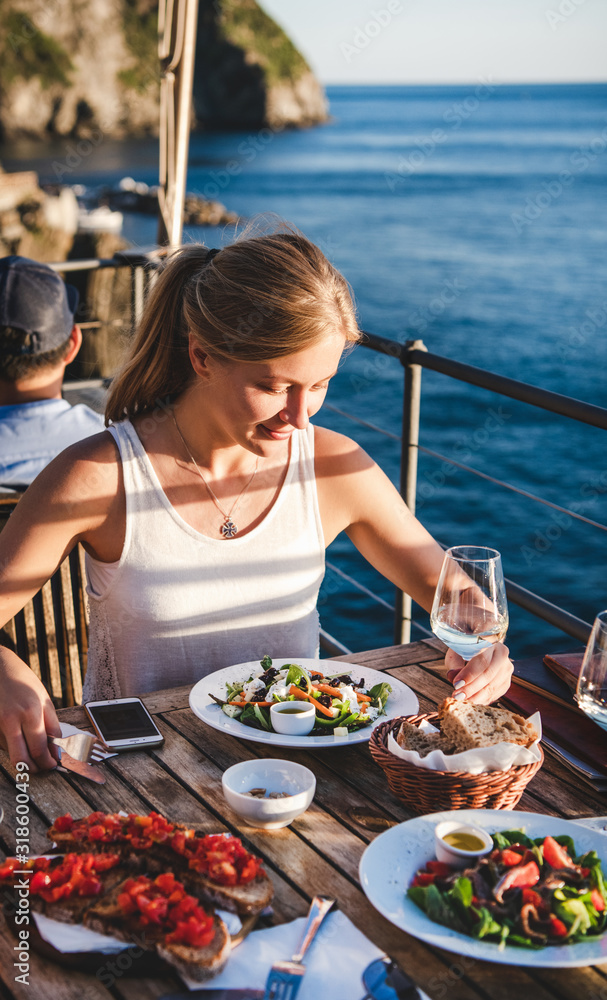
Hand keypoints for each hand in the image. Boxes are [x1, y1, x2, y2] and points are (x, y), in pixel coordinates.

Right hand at [0, 649, 61, 771]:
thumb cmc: (20, 679)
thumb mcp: (42, 696)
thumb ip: (50, 723)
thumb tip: (56, 748)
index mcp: (31, 711)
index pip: (41, 747)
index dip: (48, 761)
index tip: (52, 764)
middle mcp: (12, 719)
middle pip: (23, 758)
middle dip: (34, 768)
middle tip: (41, 767)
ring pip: (10, 754)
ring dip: (22, 758)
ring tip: (30, 754)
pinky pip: (0, 744)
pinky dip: (10, 746)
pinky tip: (15, 736)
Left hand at [445, 642, 512, 704]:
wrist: (481, 649)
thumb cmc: (466, 649)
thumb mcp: (457, 651)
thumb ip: (455, 664)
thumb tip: (452, 676)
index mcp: (491, 641)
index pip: (482, 660)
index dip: (469, 674)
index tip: (456, 684)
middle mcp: (502, 654)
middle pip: (489, 675)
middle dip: (471, 688)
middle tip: (458, 696)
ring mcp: (507, 669)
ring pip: (493, 687)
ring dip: (476, 697)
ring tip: (462, 700)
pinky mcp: (506, 682)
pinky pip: (495, 694)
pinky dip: (482, 700)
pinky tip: (471, 701)